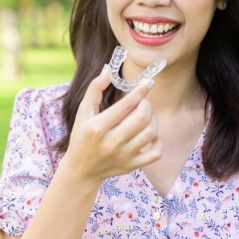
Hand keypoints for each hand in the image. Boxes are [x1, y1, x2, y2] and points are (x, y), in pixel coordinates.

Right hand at [64, 66, 161, 183]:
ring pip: (151, 133)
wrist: (81, 169)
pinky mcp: (131, 166)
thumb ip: (94, 89)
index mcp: (98, 127)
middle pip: (142, 118)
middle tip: (143, 102)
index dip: (140, 91)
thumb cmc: (81, 136)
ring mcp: (123, 156)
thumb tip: (108, 70)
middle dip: (147, 104)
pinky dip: (157, 140)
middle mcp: (111, 142)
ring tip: (144, 115)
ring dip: (152, 119)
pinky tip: (149, 134)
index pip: (126, 105)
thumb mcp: (82, 112)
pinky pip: (155, 152)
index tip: (149, 82)